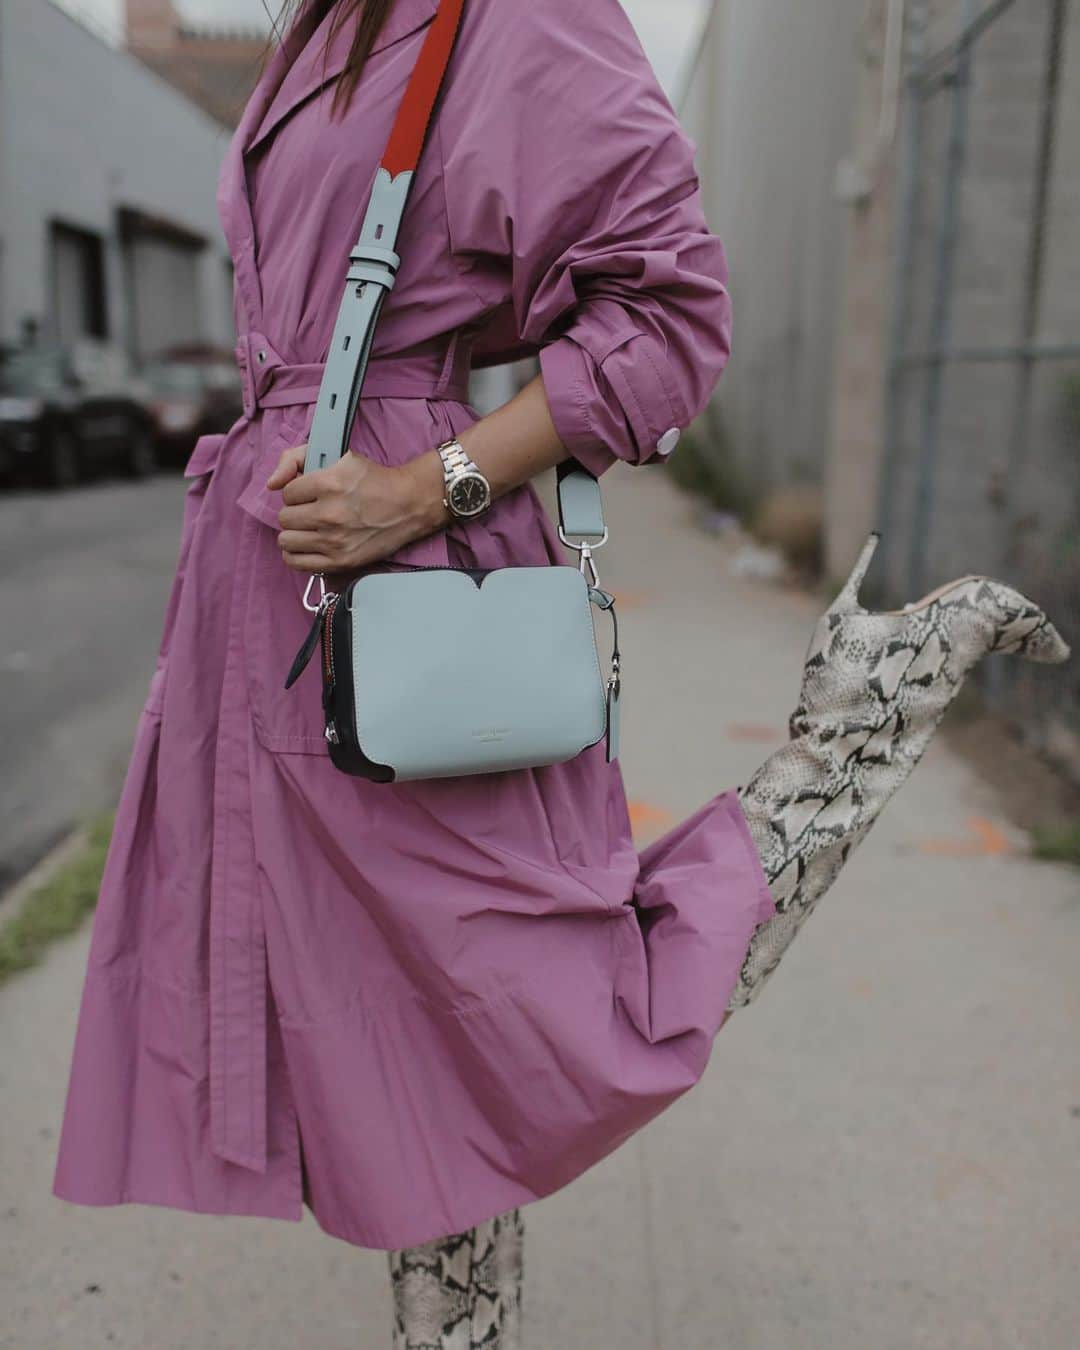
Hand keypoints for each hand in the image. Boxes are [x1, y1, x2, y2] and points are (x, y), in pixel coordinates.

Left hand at [267, 444, 446, 575]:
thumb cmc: (374, 480)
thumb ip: (295, 458)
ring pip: (286, 540)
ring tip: (309, 528)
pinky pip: (296, 562)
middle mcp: (329, 513)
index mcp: (329, 483)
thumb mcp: (339, 456)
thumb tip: (272, 484)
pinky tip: (307, 545)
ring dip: (295, 533)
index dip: (297, 492)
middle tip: (311, 511)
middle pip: (285, 518)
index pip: (287, 493)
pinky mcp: (340, 561)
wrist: (408, 504)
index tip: (309, 494)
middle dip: (296, 512)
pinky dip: (296, 554)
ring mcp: (334, 540)